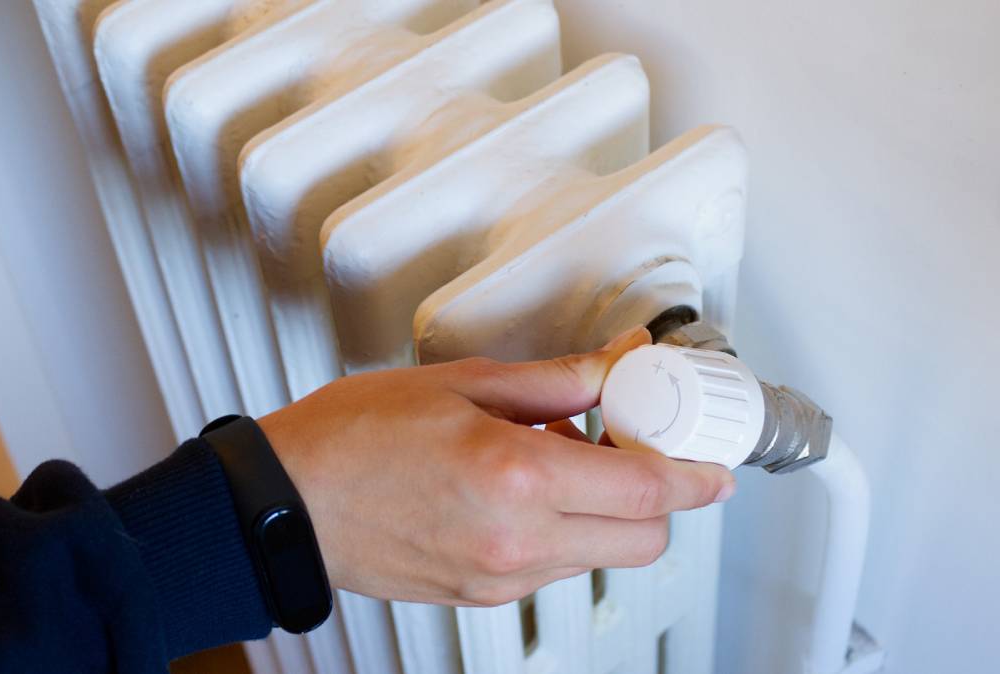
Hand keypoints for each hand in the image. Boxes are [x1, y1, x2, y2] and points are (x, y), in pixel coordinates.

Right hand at [257, 327, 734, 606]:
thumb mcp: (462, 385)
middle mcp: (516, 543)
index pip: (647, 492)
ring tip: (560, 457)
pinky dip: (564, 531)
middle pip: (641, 540)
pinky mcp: (480, 596)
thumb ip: (557, 381)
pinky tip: (526, 488)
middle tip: (632, 446)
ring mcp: (499, 578)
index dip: (695, 477)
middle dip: (658, 498)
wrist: (286, 504)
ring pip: (599, 556)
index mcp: (516, 479)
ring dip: (606, 512)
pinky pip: (553, 568)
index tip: (713, 463)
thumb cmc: (353, 438)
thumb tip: (619, 362)